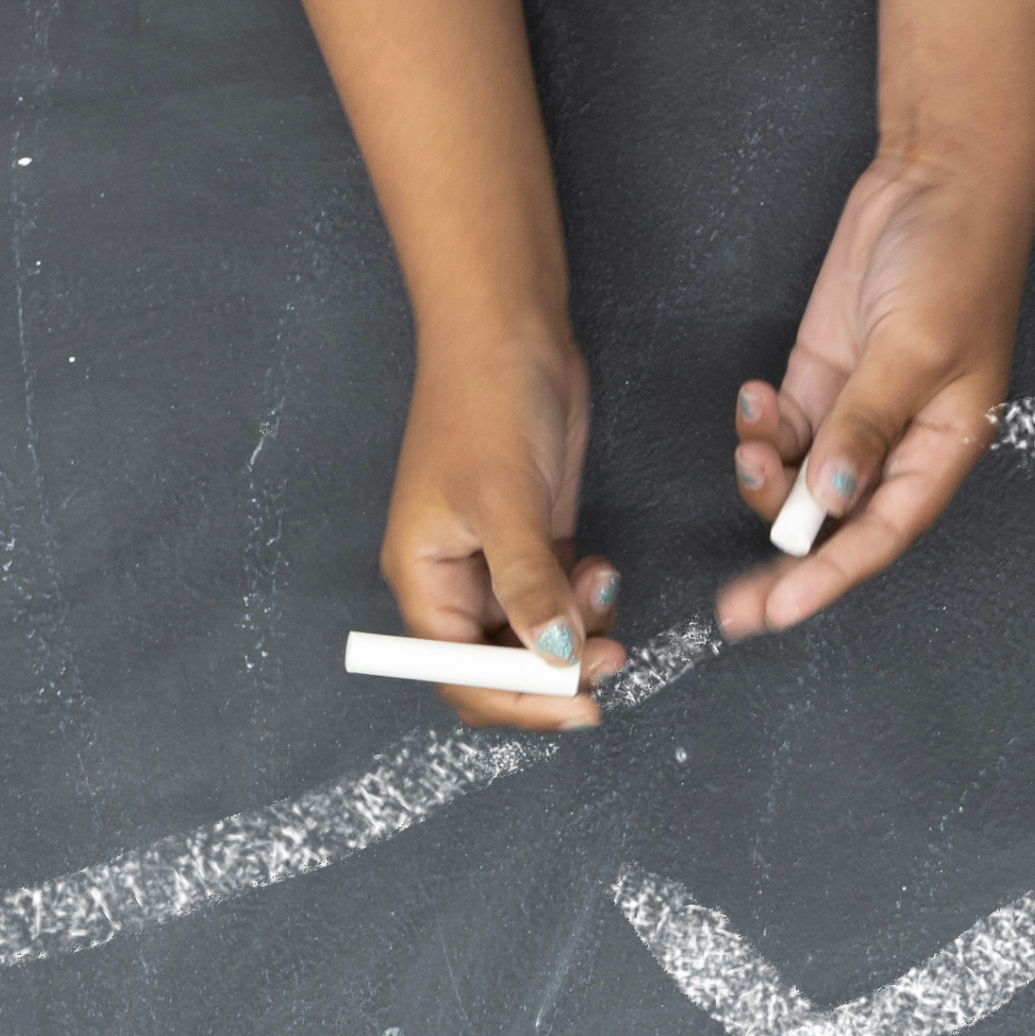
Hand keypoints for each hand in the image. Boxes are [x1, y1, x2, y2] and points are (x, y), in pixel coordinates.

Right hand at [379, 337, 617, 729]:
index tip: (576, 704)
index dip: (515, 702)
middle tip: (611, 661)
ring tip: (606, 593)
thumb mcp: (506, 503)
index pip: (458, 676)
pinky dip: (584, 602)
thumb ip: (530, 588)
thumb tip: (555, 660)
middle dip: (553, 674)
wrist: (508, 331)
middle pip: (497, 667)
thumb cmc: (484, 404)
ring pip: (535, 637)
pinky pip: (557, 601)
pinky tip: (603, 572)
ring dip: (577, 636)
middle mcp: (453, 580)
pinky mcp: (532, 539)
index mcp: (423, 578)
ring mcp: (494, 561)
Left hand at [721, 142, 1031, 639]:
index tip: (780, 611)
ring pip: (800, 479)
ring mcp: (858, 408)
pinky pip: (784, 430)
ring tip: (752, 438)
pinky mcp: (824, 373)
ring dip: (766, 476)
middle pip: (837, 524)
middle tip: (733, 604)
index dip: (831, 578)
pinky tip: (755, 397)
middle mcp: (901, 440)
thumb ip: (864, 426)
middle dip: (785, 560)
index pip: (880, 534)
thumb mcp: (912, 349)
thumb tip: (828, 499)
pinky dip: (761, 428)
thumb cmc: (957, 259)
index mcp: (944, 447)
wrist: (939, 176)